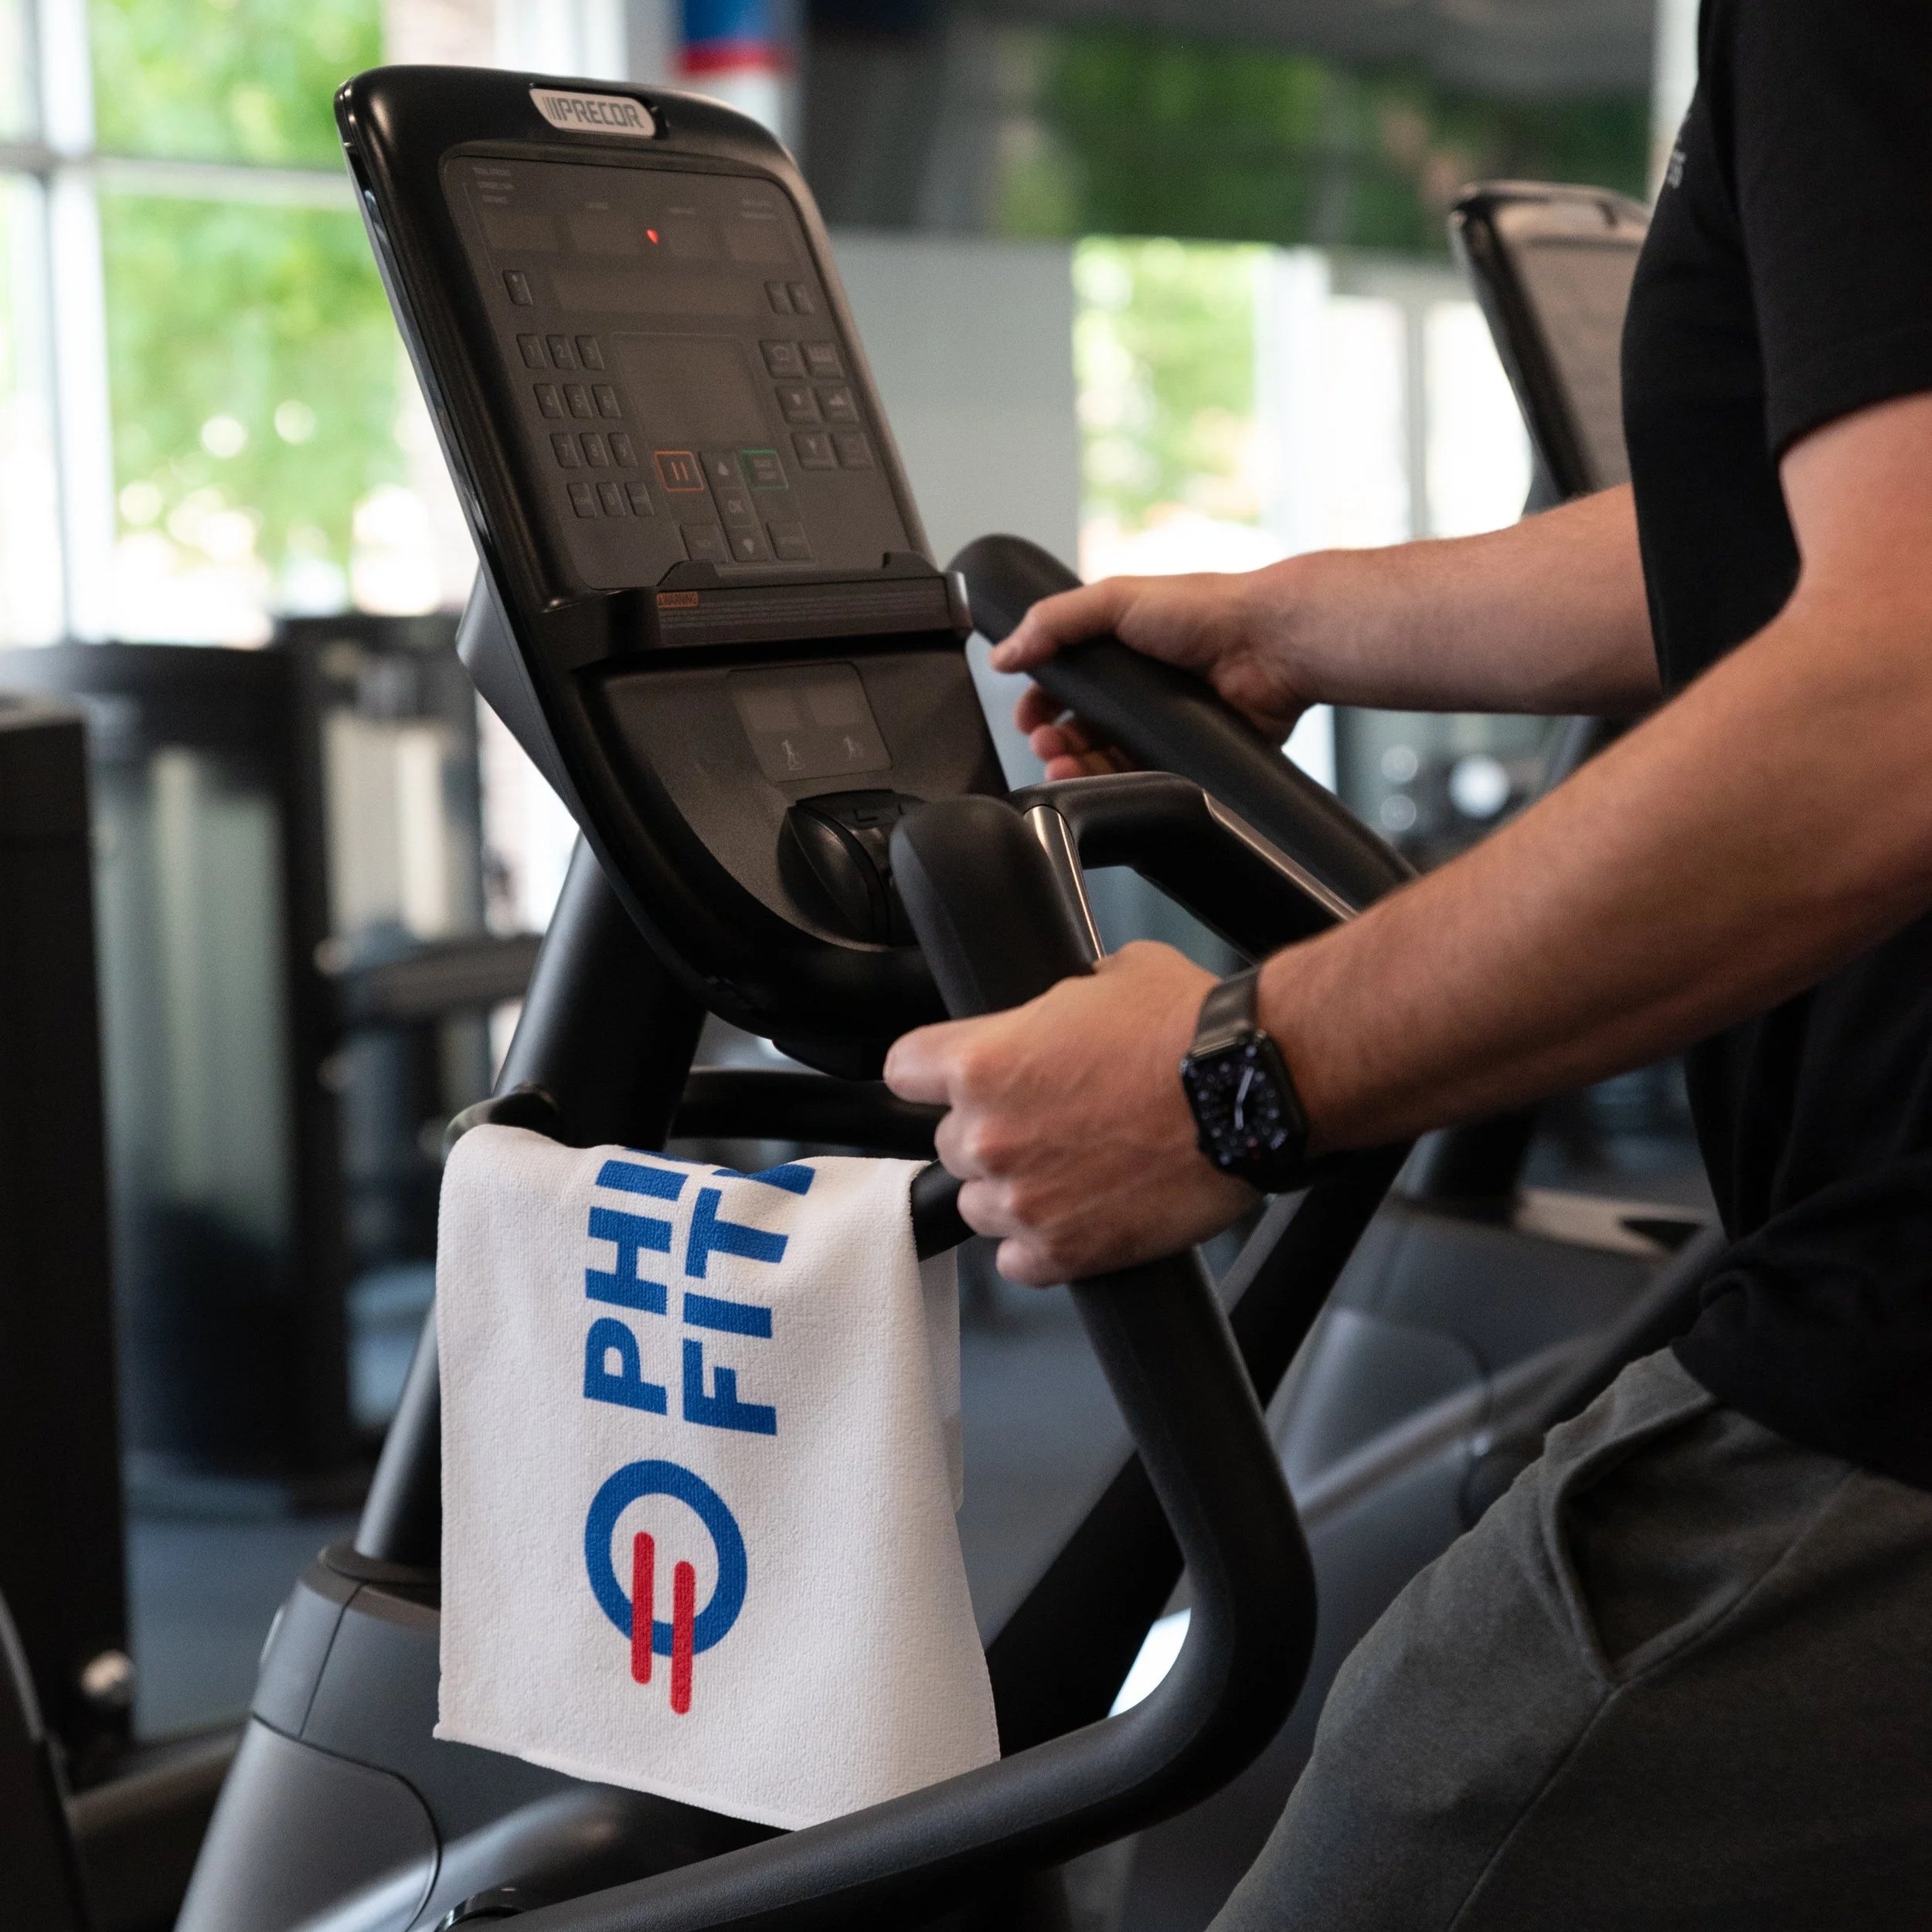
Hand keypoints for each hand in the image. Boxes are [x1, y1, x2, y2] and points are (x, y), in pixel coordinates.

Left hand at [883, 942, 1256, 1284]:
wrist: (1254, 1091)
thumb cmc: (1190, 1032)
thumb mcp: (1108, 977)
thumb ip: (1054, 1003)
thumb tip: (1058, 1011)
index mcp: (982, 1062)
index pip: (904, 1071)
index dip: (931, 1072)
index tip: (947, 1079)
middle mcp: (988, 1135)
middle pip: (949, 1144)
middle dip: (992, 1132)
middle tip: (1048, 1122)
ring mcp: (1023, 1201)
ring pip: (980, 1207)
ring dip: (1015, 1191)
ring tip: (1071, 1172)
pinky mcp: (1064, 1252)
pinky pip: (1019, 1262)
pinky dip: (1042, 1247)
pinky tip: (1080, 1218)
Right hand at [987, 566, 1313, 779]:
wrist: (1270, 644)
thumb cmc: (1205, 611)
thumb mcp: (1115, 599)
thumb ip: (1054, 620)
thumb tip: (1003, 652)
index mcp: (1118, 653)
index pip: (1063, 687)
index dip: (1039, 705)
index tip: (1027, 720)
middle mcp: (1138, 692)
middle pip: (1079, 730)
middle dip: (1053, 742)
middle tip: (1045, 745)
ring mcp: (1162, 727)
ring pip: (1105, 761)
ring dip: (1076, 767)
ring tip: (1063, 767)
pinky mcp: (1187, 757)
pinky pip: (1144, 781)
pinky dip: (1117, 786)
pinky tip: (1101, 783)